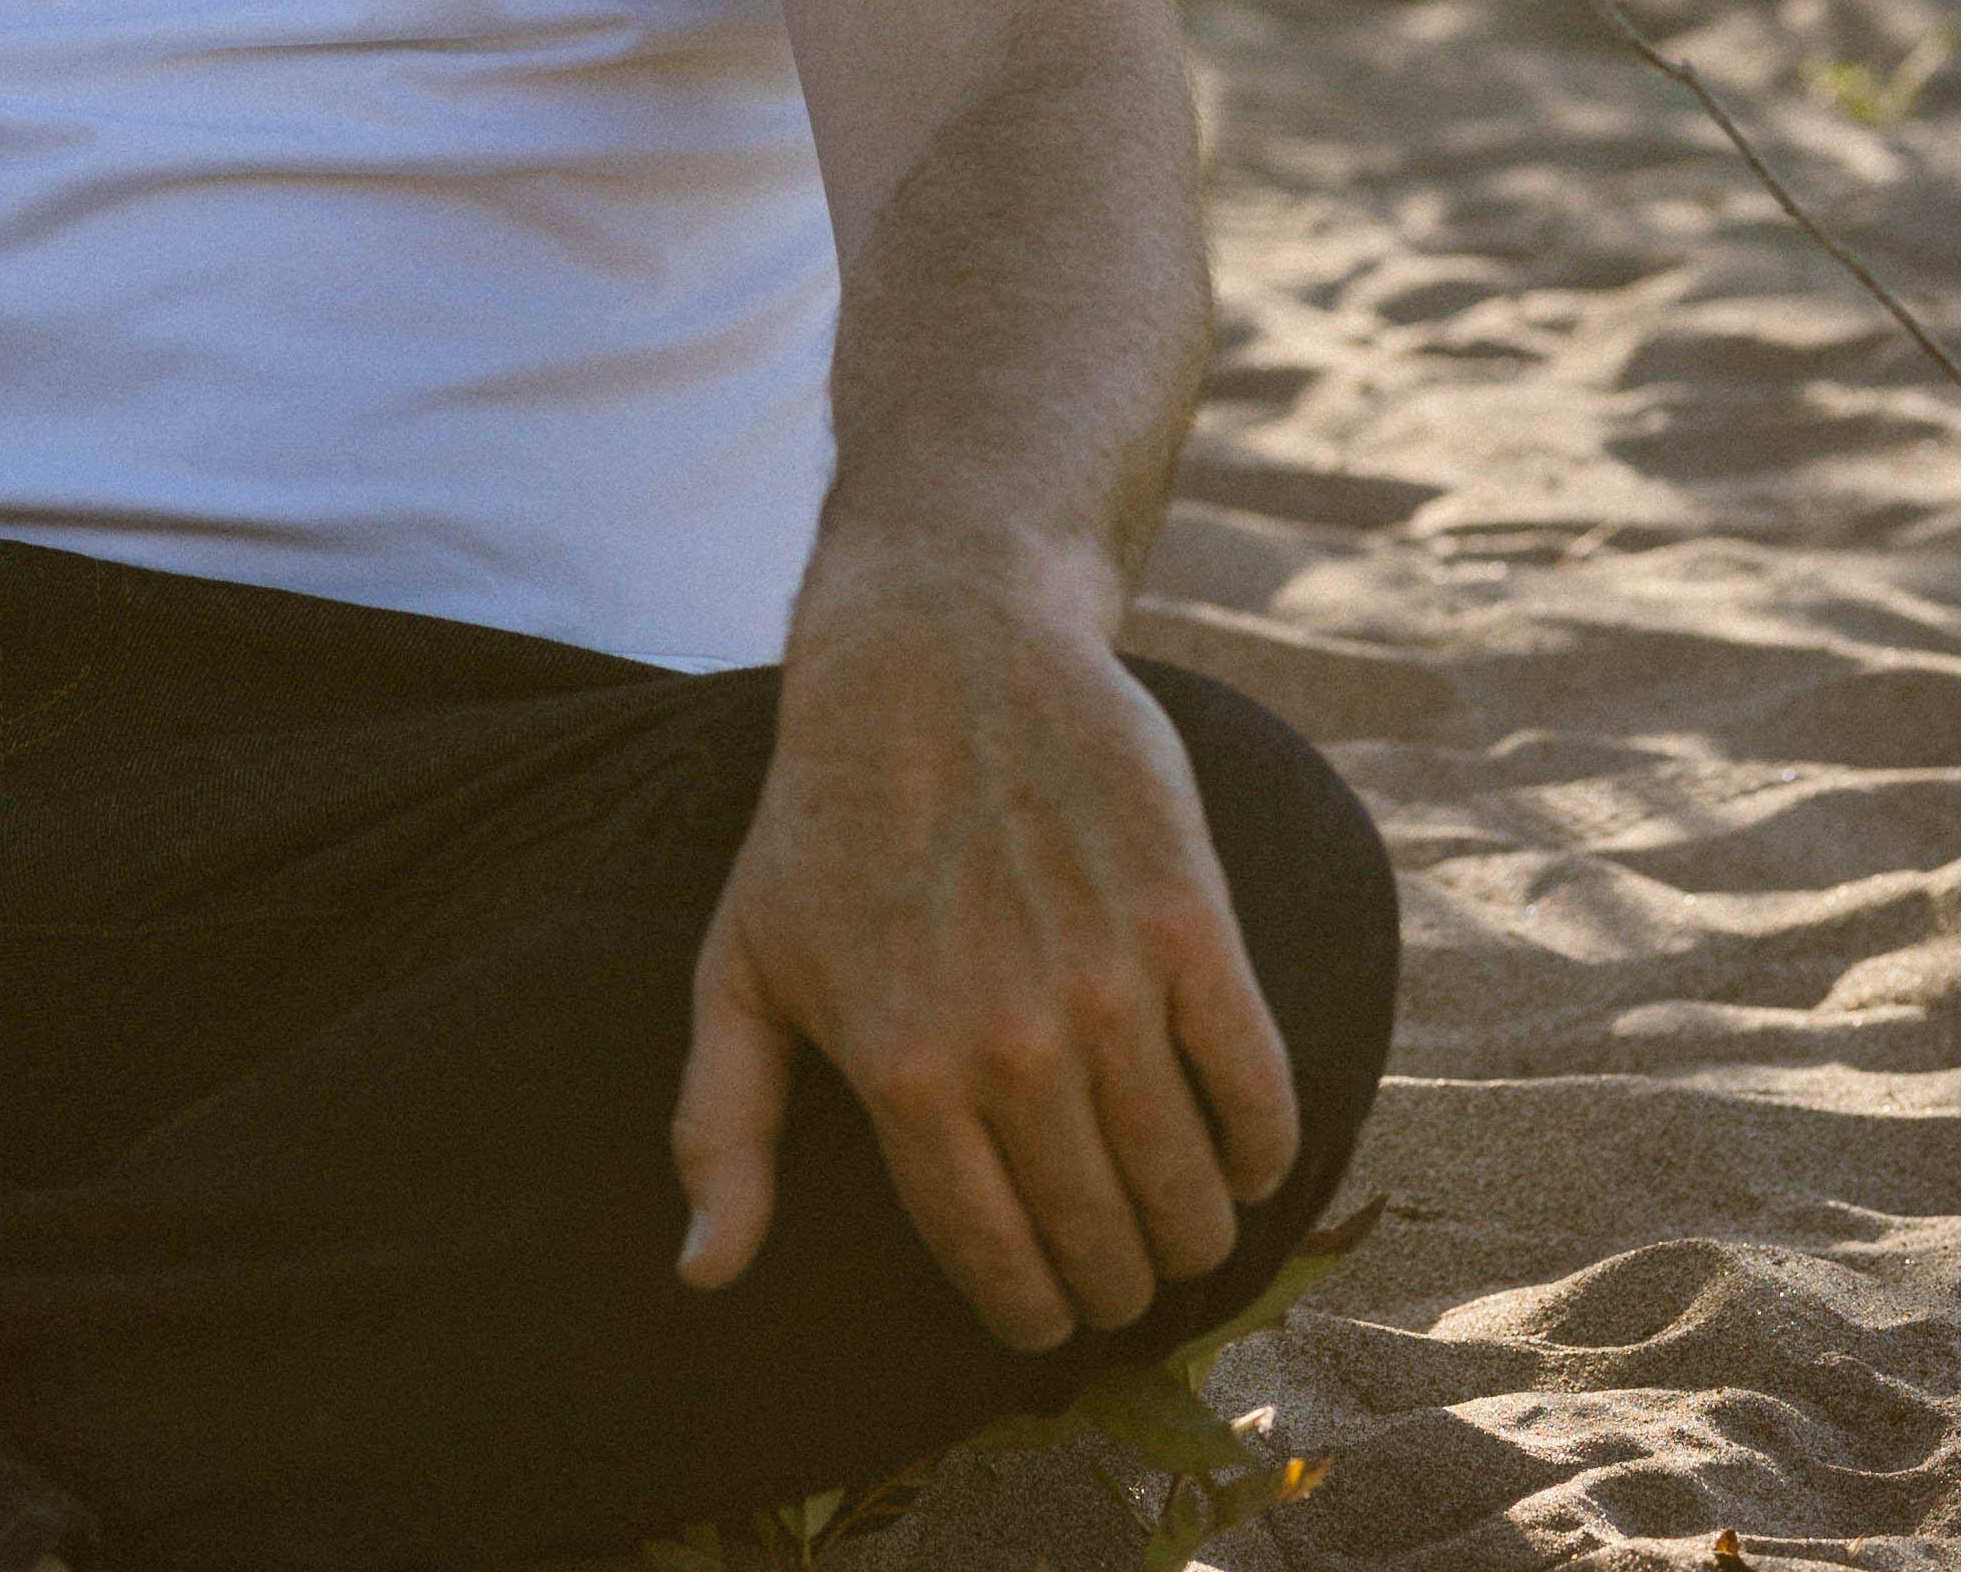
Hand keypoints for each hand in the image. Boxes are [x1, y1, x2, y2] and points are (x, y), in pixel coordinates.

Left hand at [669, 547, 1301, 1351]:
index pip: (994, 1262)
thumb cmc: (827, 819)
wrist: (937, 646)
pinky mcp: (1189, 917)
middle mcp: (1007, 1040)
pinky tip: (1244, 1159)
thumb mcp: (741, 965)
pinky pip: (1256, 1084)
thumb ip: (721, 1128)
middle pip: (1101, 1237)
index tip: (1049, 1319)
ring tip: (1182, 1228)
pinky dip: (1264, 1149)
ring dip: (1193, 1233)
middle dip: (1118, 1284)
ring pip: (1186, 1183)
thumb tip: (701, 1277)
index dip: (1032, 1313)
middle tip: (1122, 1277)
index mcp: (899, 1070)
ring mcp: (1106, 980)